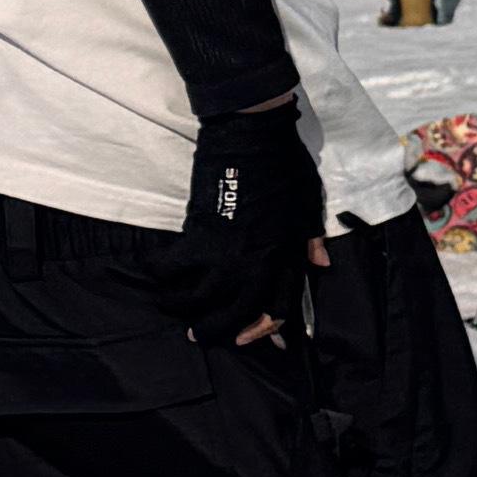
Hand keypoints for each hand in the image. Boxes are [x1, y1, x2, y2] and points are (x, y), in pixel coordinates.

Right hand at [181, 91, 325, 346]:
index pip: (278, 306)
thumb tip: (320, 264)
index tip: (246, 339)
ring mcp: (225, 252)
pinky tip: (155, 273)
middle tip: (196, 334)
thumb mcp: (309, 204)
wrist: (252, 137)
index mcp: (285, 256)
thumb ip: (310, 239)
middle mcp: (256, 263)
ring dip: (180, 307)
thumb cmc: (284, 166)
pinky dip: (159, 273)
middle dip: (214, 330)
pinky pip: (172, 267)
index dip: (264, 329)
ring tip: (170, 305)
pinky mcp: (198, 235)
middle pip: (233, 313)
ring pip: (197, 298)